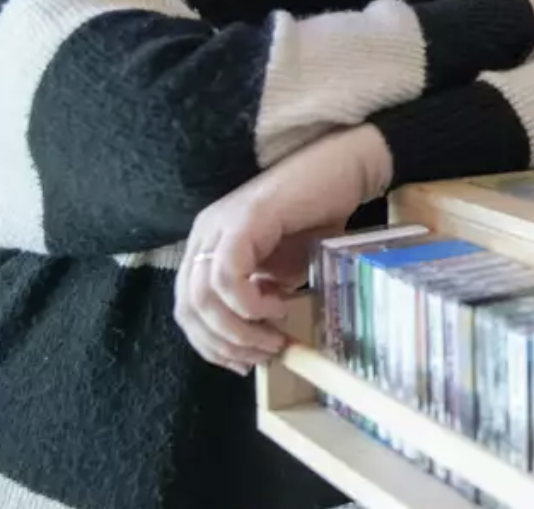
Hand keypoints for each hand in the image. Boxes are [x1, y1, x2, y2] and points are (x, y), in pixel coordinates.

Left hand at [174, 124, 391, 374]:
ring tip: (273, 338)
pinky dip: (249, 303)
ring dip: (238, 330)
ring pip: (203, 296)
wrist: (345, 169)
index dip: (210, 344)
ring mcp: (221, 225)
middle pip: (188, 307)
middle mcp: (205, 234)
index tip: (243, 364)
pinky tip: (278, 306)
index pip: (187, 307)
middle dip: (222, 344)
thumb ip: (261, 296)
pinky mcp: (245, 220)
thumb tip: (256, 337)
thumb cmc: (318, 215)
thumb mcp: (282, 268)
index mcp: (208, 245)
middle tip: (261, 356)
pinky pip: (227, 275)